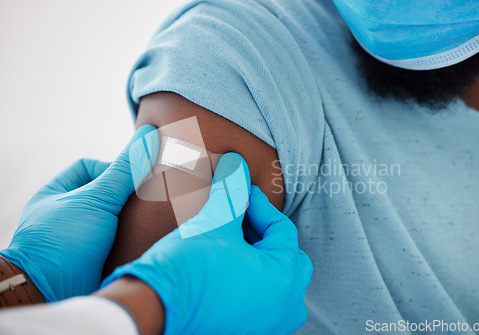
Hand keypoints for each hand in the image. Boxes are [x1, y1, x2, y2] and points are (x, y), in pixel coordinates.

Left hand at [0, 125, 158, 301]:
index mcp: (58, 193)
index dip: (114, 168)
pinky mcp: (93, 259)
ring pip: (114, 218)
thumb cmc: (63, 240)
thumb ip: (124, 170)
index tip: (134, 178)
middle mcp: (68, 213)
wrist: (48, 293)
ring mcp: (80, 237)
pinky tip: (146, 238)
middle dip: (128, 194)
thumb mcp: (96, 199)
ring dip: (133, 219)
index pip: (90, 167)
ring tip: (153, 218)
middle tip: (150, 196)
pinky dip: (131, 238)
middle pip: (105, 193)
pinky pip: (117, 241)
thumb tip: (148, 134)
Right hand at [101, 153, 312, 334]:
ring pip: (270, 274)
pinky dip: (246, 274)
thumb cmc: (187, 269)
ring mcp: (269, 323)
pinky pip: (258, 294)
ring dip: (252, 251)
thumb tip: (237, 163)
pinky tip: (223, 260)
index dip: (259, 204)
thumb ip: (232, 191)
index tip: (239, 190)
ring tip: (227, 234)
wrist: (153, 310)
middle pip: (281, 253)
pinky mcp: (248, 330)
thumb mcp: (214, 222)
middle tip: (236, 214)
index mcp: (286, 279)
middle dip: (260, 230)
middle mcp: (286, 306)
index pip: (282, 229)